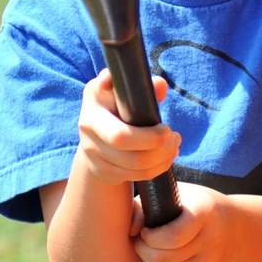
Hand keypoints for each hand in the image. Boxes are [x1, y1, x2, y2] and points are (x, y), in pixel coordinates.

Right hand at [77, 69, 180, 186]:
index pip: (106, 100)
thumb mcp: (126, 92)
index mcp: (93, 100)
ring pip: (134, 162)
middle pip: (121, 139)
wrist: (97, 136)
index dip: (118, 98)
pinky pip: (136, 175)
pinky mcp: (102, 171)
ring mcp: (92, 152)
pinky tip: (166, 157)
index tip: (158, 120)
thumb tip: (160, 86)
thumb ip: (144, 87)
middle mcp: (87, 125)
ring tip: (174, 145)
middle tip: (172, 134)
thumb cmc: (117, 106)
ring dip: (162, 156)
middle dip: (154, 140)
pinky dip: (157, 167)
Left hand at [131, 183, 235, 261]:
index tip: (145, 229)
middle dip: (142, 250)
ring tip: (148, 248)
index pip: (173, 237)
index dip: (150, 236)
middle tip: (140, 240)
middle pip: (163, 258)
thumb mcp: (176, 193)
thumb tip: (131, 229)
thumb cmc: (195, 204)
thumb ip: (146, 205)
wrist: (234, 227)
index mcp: (203, 212)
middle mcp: (210, 239)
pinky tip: (157, 260)